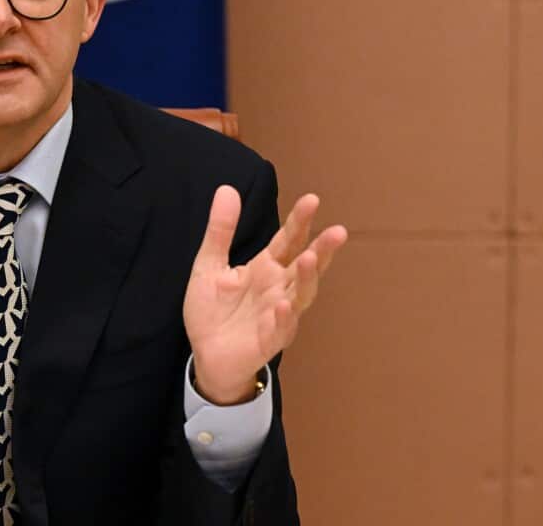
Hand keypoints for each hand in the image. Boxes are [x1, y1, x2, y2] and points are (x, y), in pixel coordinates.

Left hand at [183, 185, 347, 404]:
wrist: (205, 354)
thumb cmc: (212, 309)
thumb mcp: (209, 264)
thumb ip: (221, 230)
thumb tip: (227, 189)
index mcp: (266, 268)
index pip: (288, 240)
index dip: (300, 221)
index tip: (312, 199)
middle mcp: (279, 288)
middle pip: (306, 266)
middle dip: (322, 249)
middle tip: (337, 231)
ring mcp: (278, 315)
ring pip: (301, 295)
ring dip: (307, 279)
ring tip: (310, 259)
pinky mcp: (268, 340)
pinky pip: (280, 329)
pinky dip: (284, 317)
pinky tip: (284, 304)